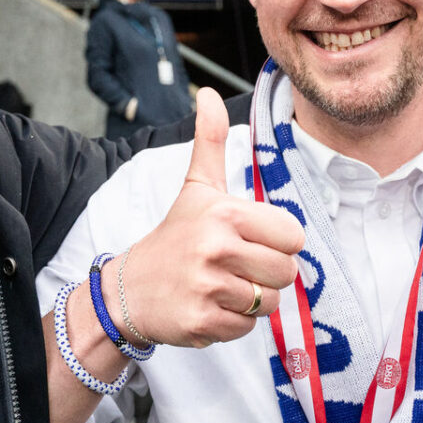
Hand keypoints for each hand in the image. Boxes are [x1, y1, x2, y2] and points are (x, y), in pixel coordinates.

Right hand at [106, 88, 303, 346]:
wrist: (129, 289)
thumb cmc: (175, 236)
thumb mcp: (196, 187)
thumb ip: (210, 140)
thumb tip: (208, 94)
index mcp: (225, 214)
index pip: (293, 237)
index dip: (278, 243)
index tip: (252, 241)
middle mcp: (217, 249)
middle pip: (286, 272)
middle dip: (267, 274)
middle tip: (237, 267)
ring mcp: (208, 288)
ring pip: (268, 303)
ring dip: (251, 300)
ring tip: (224, 286)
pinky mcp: (202, 322)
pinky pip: (247, 328)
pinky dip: (234, 323)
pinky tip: (211, 306)